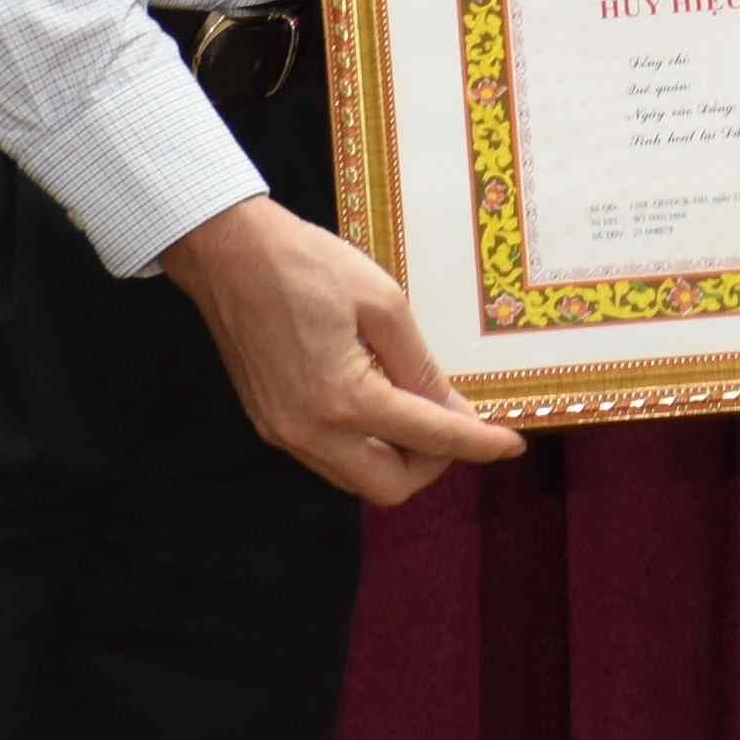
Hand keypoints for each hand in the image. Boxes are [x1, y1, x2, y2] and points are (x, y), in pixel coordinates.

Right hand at [161, 193, 529, 500]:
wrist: (228, 253)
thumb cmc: (307, 264)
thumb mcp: (383, 303)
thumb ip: (421, 366)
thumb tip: (454, 412)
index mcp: (344, 400)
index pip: (429, 438)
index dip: (477, 443)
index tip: (511, 444)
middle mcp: (311, 432)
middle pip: (391, 487)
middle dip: (433, 462)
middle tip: (453, 420)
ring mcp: (286, 434)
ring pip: (358, 479)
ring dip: (398, 457)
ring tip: (415, 405)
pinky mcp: (271, 426)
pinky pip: (331, 459)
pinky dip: (365, 445)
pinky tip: (377, 402)